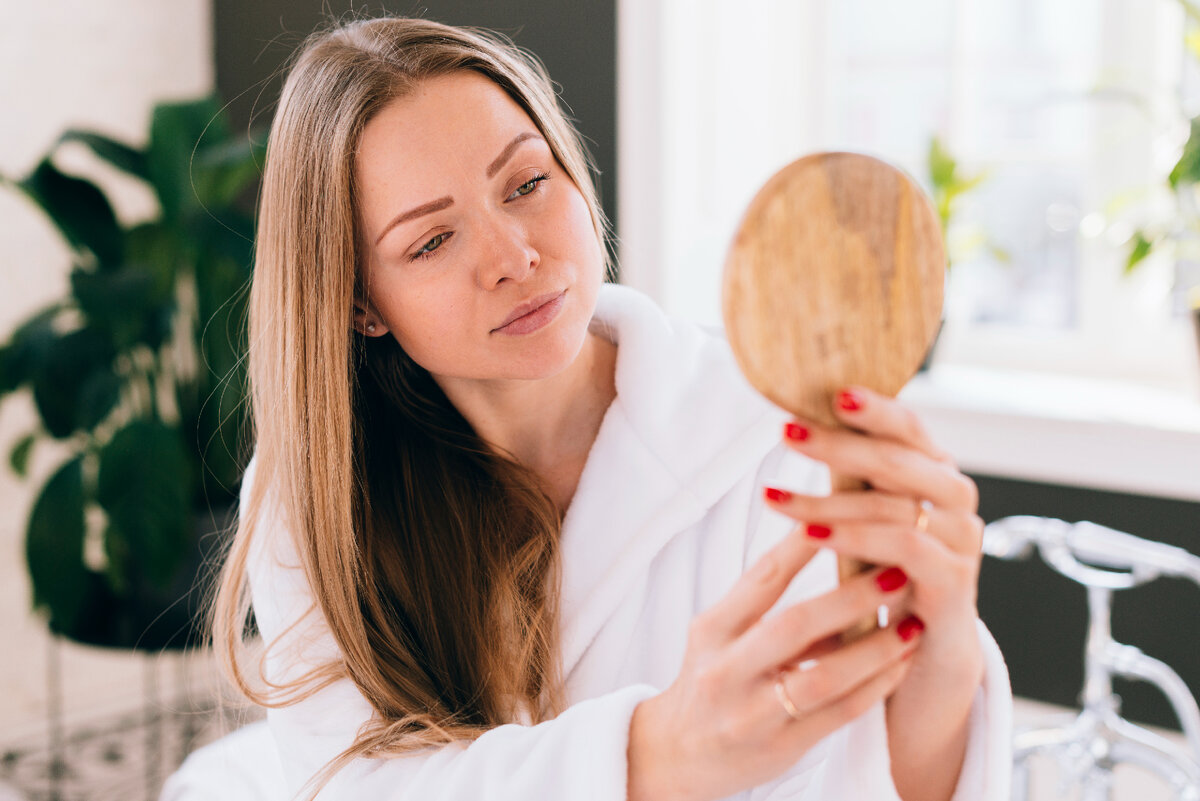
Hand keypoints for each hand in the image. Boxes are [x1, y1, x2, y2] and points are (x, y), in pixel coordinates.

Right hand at [628, 522, 921, 800]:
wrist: (679, 755)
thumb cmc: (712, 680)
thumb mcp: (721, 635)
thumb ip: (765, 603)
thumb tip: (829, 549)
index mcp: (712, 631)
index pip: (760, 580)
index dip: (801, 548)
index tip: (842, 516)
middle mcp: (726, 671)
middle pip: (794, 626)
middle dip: (850, 597)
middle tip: (897, 571)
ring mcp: (751, 714)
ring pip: (824, 678)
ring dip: (875, 649)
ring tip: (912, 625)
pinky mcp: (778, 749)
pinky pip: (838, 716)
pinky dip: (874, 688)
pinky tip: (900, 666)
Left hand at [763, 386, 984, 684]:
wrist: (920, 656)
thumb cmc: (882, 577)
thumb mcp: (863, 520)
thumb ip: (848, 478)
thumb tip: (797, 423)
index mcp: (935, 474)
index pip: (910, 428)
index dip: (875, 408)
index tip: (832, 393)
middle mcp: (955, 501)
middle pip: (899, 460)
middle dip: (838, 446)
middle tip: (786, 434)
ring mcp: (961, 542)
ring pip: (894, 506)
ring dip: (827, 499)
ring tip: (774, 499)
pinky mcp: (954, 582)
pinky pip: (904, 549)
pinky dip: (854, 539)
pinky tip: (811, 535)